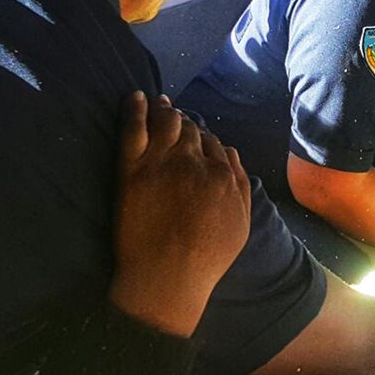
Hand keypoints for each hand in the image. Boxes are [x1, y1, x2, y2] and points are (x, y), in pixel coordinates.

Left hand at [109, 92, 251, 336]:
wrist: (167, 277)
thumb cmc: (206, 258)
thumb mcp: (240, 223)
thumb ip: (242, 185)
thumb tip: (231, 154)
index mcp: (220, 174)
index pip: (212, 142)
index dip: (202, 138)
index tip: (194, 139)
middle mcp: (193, 161)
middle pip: (189, 129)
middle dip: (183, 121)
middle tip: (173, 117)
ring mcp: (161, 162)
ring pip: (166, 122)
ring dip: (165, 110)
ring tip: (159, 103)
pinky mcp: (132, 169)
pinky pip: (133, 128)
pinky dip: (135, 109)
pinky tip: (136, 97)